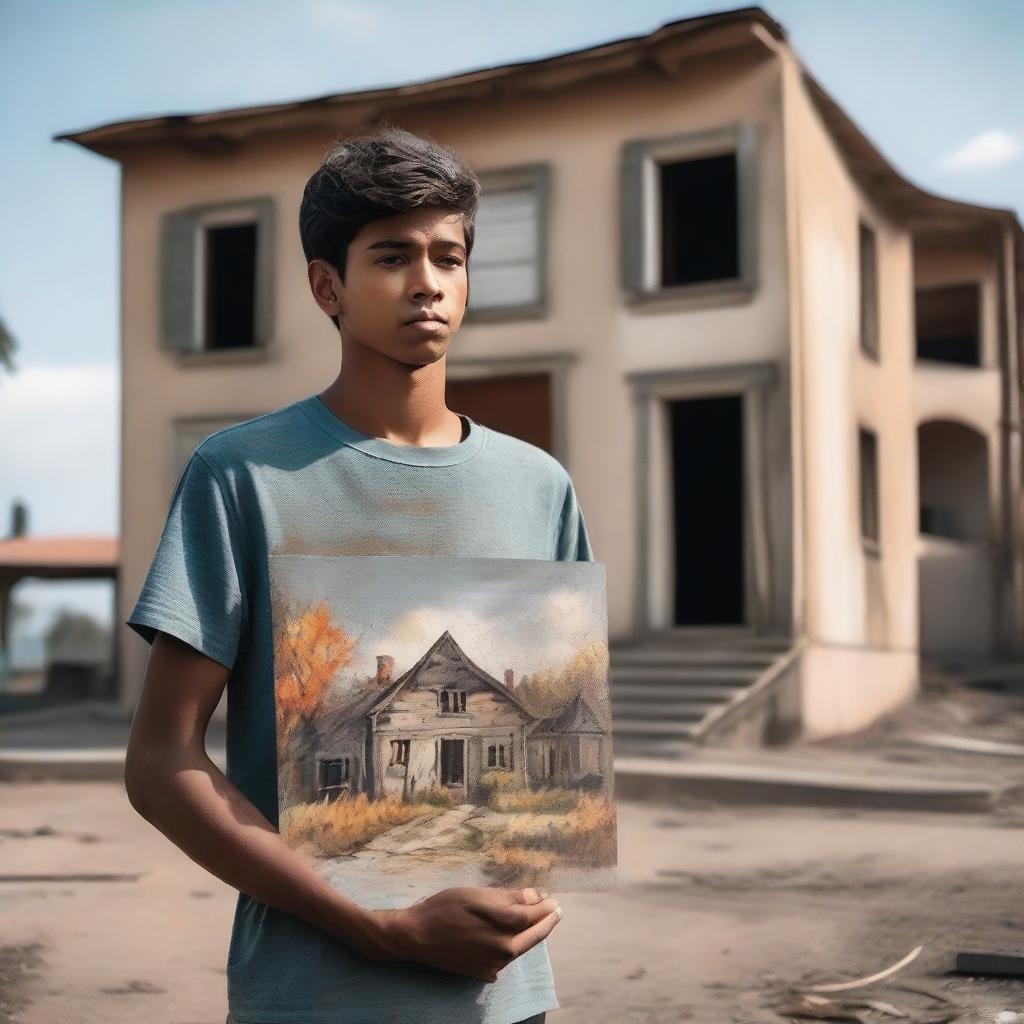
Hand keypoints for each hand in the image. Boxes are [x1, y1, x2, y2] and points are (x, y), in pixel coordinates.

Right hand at [359, 886, 562, 981]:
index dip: (546, 906)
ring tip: (536, 919)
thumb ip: (509, 898)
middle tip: (556, 911)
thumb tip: (537, 896)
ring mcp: (494, 966)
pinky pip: (504, 959)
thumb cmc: (445, 908)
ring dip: (530, 934)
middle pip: (533, 936)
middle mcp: (504, 950)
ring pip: (519, 948)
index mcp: (504, 927)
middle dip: (547, 922)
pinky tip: (510, 936)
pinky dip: (511, 946)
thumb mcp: (477, 895)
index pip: (534, 916)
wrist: (416, 937)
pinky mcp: (483, 974)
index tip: (554, 899)